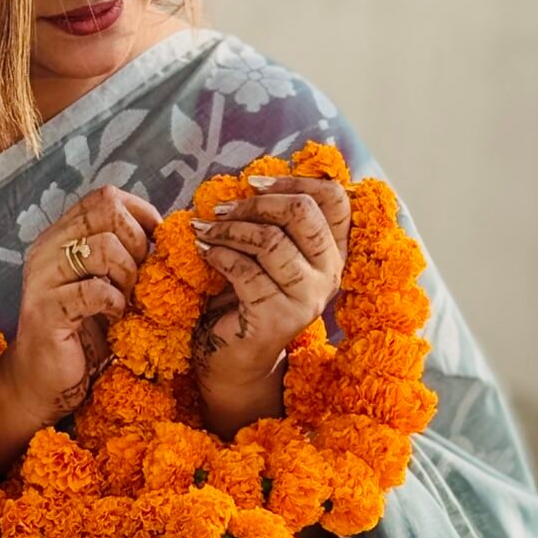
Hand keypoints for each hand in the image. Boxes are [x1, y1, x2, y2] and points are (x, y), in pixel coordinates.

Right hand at [3, 184, 161, 431]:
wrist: (44, 381)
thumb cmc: (84, 333)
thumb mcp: (106, 283)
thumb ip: (124, 253)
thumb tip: (166, 232)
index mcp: (61, 236)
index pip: (104, 197)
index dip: (140, 214)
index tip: (154, 246)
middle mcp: (47, 248)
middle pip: (107, 212)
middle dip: (137, 245)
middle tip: (137, 280)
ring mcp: (43, 278)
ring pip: (104, 248)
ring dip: (128, 276)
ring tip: (125, 300)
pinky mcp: (47, 311)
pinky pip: (94, 290)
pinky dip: (115, 303)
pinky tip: (113, 318)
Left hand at [192, 173, 349, 430]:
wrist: (234, 359)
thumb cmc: (247, 298)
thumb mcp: (267, 253)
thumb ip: (273, 221)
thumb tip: (253, 178)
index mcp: (333, 251)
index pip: (335, 198)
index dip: (295, 181)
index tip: (254, 184)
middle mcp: (329, 274)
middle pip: (303, 212)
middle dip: (256, 203)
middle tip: (221, 209)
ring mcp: (307, 298)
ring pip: (271, 241)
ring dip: (229, 229)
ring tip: (204, 230)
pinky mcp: (278, 317)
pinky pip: (246, 271)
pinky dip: (218, 255)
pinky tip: (203, 252)